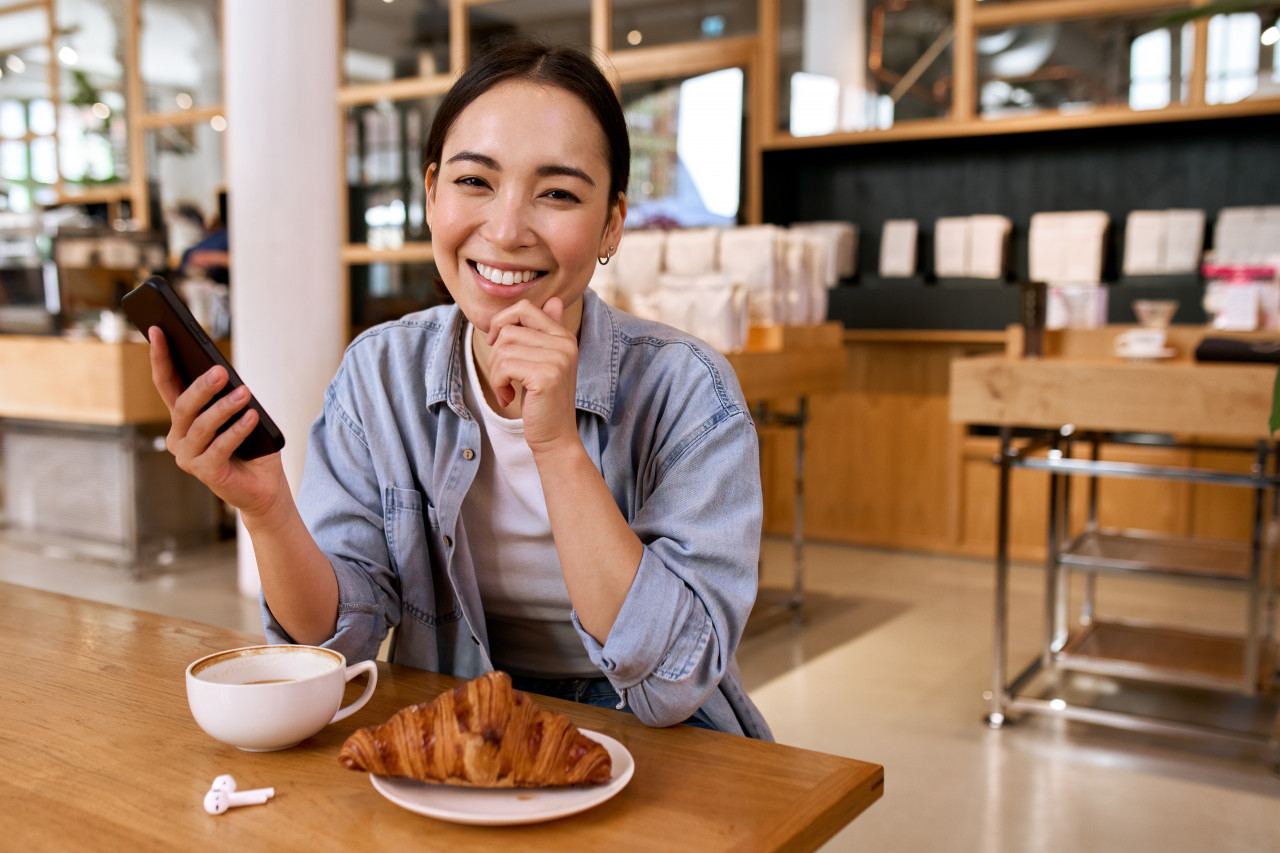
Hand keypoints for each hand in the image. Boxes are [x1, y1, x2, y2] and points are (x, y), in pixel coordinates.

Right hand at [147, 326, 287, 517]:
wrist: (263, 487)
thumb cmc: (251, 447)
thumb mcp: (239, 415)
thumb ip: (226, 396)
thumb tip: (222, 373)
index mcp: (183, 419)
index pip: (167, 383)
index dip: (160, 357)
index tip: (158, 330)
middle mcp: (178, 437)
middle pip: (183, 405)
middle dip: (201, 386)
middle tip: (219, 371)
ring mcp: (188, 456)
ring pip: (201, 425)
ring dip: (224, 408)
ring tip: (244, 393)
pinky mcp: (204, 472)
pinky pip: (219, 447)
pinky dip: (237, 430)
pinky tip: (252, 417)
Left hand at [484, 298, 579, 454]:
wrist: (556, 437)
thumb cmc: (543, 401)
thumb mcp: (544, 362)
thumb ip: (545, 332)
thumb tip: (553, 300)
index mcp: (564, 336)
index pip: (525, 308)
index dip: (502, 322)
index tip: (496, 344)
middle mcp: (565, 343)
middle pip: (509, 330)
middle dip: (496, 355)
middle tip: (503, 378)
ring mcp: (558, 358)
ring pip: (503, 348)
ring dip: (496, 373)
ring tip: (507, 390)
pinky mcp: (546, 375)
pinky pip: (504, 366)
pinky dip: (498, 384)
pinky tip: (508, 397)